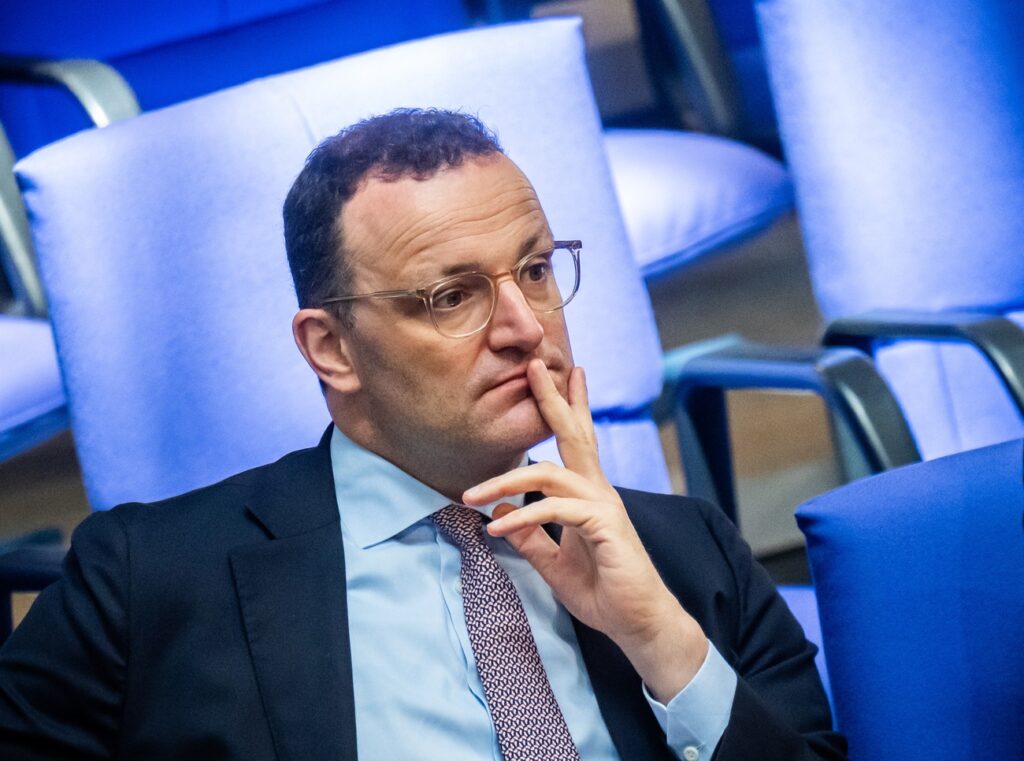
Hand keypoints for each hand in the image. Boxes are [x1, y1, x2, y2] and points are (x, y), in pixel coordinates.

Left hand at [462, 359, 707, 701]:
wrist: (638, 623)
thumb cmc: (603, 591)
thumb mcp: (554, 563)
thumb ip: (530, 536)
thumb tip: (500, 508)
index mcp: (590, 495)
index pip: (579, 441)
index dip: (570, 406)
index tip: (563, 373)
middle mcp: (599, 491)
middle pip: (574, 434)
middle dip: (552, 398)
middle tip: (533, 365)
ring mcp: (604, 505)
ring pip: (549, 473)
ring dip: (505, 479)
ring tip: (469, 495)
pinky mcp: (603, 525)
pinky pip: (554, 511)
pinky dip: (522, 517)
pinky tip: (496, 527)